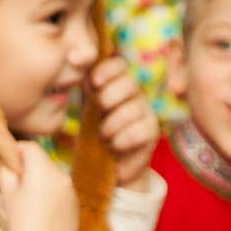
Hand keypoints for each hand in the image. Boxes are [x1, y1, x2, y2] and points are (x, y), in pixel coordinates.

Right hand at [0, 135, 78, 230]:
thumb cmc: (17, 229)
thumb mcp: (5, 195)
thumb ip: (4, 170)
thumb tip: (3, 157)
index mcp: (43, 171)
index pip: (29, 148)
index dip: (14, 152)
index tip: (3, 161)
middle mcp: (62, 178)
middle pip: (41, 163)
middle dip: (26, 169)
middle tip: (10, 183)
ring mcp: (72, 195)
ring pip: (51, 180)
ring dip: (38, 184)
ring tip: (23, 204)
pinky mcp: (75, 211)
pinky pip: (60, 196)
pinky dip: (48, 199)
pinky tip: (37, 216)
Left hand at [86, 55, 159, 187]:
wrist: (109, 165)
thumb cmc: (96, 134)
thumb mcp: (88, 109)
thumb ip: (87, 88)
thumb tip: (77, 64)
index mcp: (117, 85)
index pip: (119, 65)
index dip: (107, 70)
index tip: (95, 82)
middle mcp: (135, 95)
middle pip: (129, 84)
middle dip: (108, 97)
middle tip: (99, 112)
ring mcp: (146, 113)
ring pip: (132, 110)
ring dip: (111, 125)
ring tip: (103, 136)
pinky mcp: (152, 132)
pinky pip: (138, 131)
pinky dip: (121, 140)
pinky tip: (114, 146)